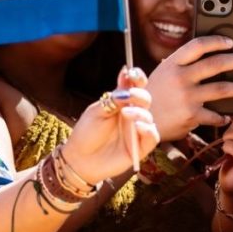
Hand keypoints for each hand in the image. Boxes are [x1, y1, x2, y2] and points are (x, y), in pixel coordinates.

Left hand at [60, 67, 159, 185]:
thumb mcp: (97, 111)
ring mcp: (137, 131)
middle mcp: (132, 115)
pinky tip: (138, 127)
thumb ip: (114, 96)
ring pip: (149, 117)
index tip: (133, 73)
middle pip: (145, 99)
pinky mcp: (140, 148)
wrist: (80, 159)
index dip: (137, 78)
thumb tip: (125, 72)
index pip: (135, 87)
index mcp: (121, 104)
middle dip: (140, 94)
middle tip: (129, 95)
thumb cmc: (86, 134)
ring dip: (140, 112)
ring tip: (127, 114)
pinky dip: (148, 130)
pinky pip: (152, 137)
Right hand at [147, 36, 232, 139]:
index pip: (198, 45)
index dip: (217, 41)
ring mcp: (187, 97)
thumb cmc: (152, 97)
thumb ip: (180, 65)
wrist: (139, 122)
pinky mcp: (191, 116)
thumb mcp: (161, 75)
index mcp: (173, 63)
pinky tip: (229, 115)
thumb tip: (204, 54)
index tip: (231, 41)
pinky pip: (215, 114)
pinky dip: (224, 115)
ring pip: (222, 89)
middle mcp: (180, 77)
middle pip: (216, 64)